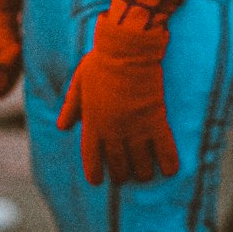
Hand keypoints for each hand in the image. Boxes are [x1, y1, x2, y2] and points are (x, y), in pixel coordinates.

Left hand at [56, 16, 178, 185]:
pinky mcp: (155, 120)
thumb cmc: (101, 62)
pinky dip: (167, 162)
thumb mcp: (79, 82)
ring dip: (143, 172)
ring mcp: (134, 127)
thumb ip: (71, 106)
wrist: (127, 50)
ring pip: (141, 162)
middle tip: (125, 178)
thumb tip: (62, 125)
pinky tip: (170, 171)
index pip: (91, 156)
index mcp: (92, 122)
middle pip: (117, 163)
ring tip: (146, 175)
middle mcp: (112, 131)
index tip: (97, 181)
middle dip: (121, 174)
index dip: (94, 172)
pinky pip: (163, 149)